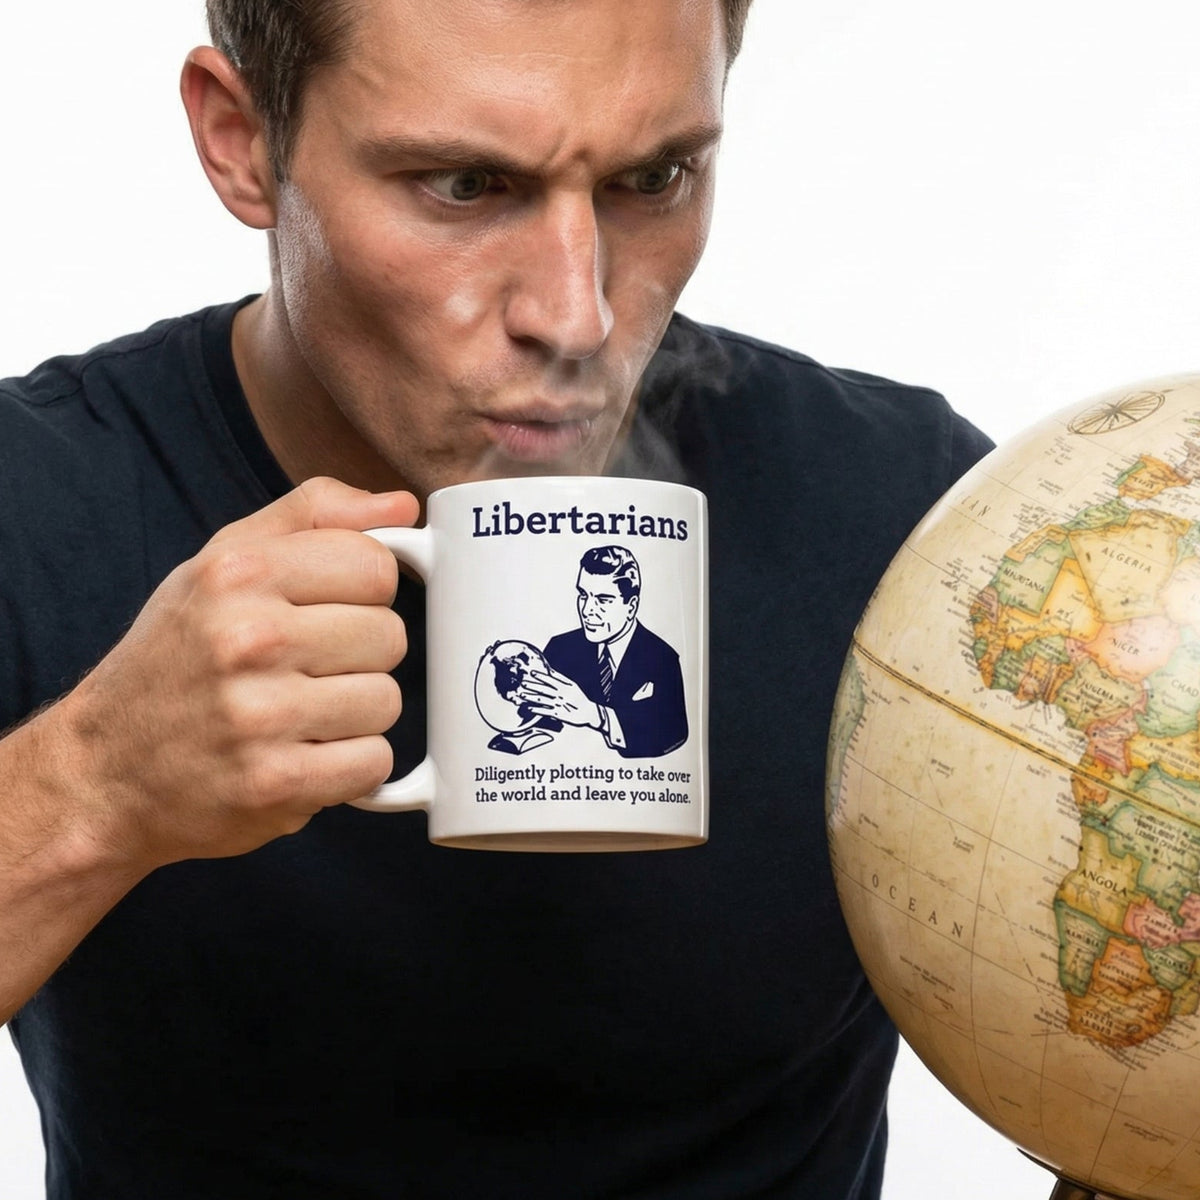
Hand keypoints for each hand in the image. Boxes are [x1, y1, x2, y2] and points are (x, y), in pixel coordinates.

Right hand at [51, 477, 418, 869]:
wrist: (105, 769)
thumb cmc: (177, 657)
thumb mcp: (224, 561)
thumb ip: (316, 515)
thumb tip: (403, 506)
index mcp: (239, 572)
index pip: (375, 566)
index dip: (364, 593)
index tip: (327, 612)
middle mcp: (248, 639)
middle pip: (390, 636)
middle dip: (358, 656)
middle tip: (303, 671)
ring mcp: (260, 716)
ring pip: (387, 701)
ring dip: (354, 715)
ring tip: (297, 715)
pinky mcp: (275, 784)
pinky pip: (374, 763)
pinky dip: (349, 767)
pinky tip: (302, 756)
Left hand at [517, 667, 602, 729]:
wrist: (588, 712)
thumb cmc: (579, 698)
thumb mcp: (572, 685)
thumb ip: (561, 678)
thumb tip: (550, 670)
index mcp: (564, 687)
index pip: (550, 680)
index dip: (541, 676)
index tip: (532, 672)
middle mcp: (560, 695)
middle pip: (544, 689)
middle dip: (533, 686)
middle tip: (523, 683)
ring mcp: (558, 705)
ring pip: (542, 700)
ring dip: (531, 698)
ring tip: (521, 695)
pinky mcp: (558, 714)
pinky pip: (545, 712)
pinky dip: (537, 710)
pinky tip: (529, 709)